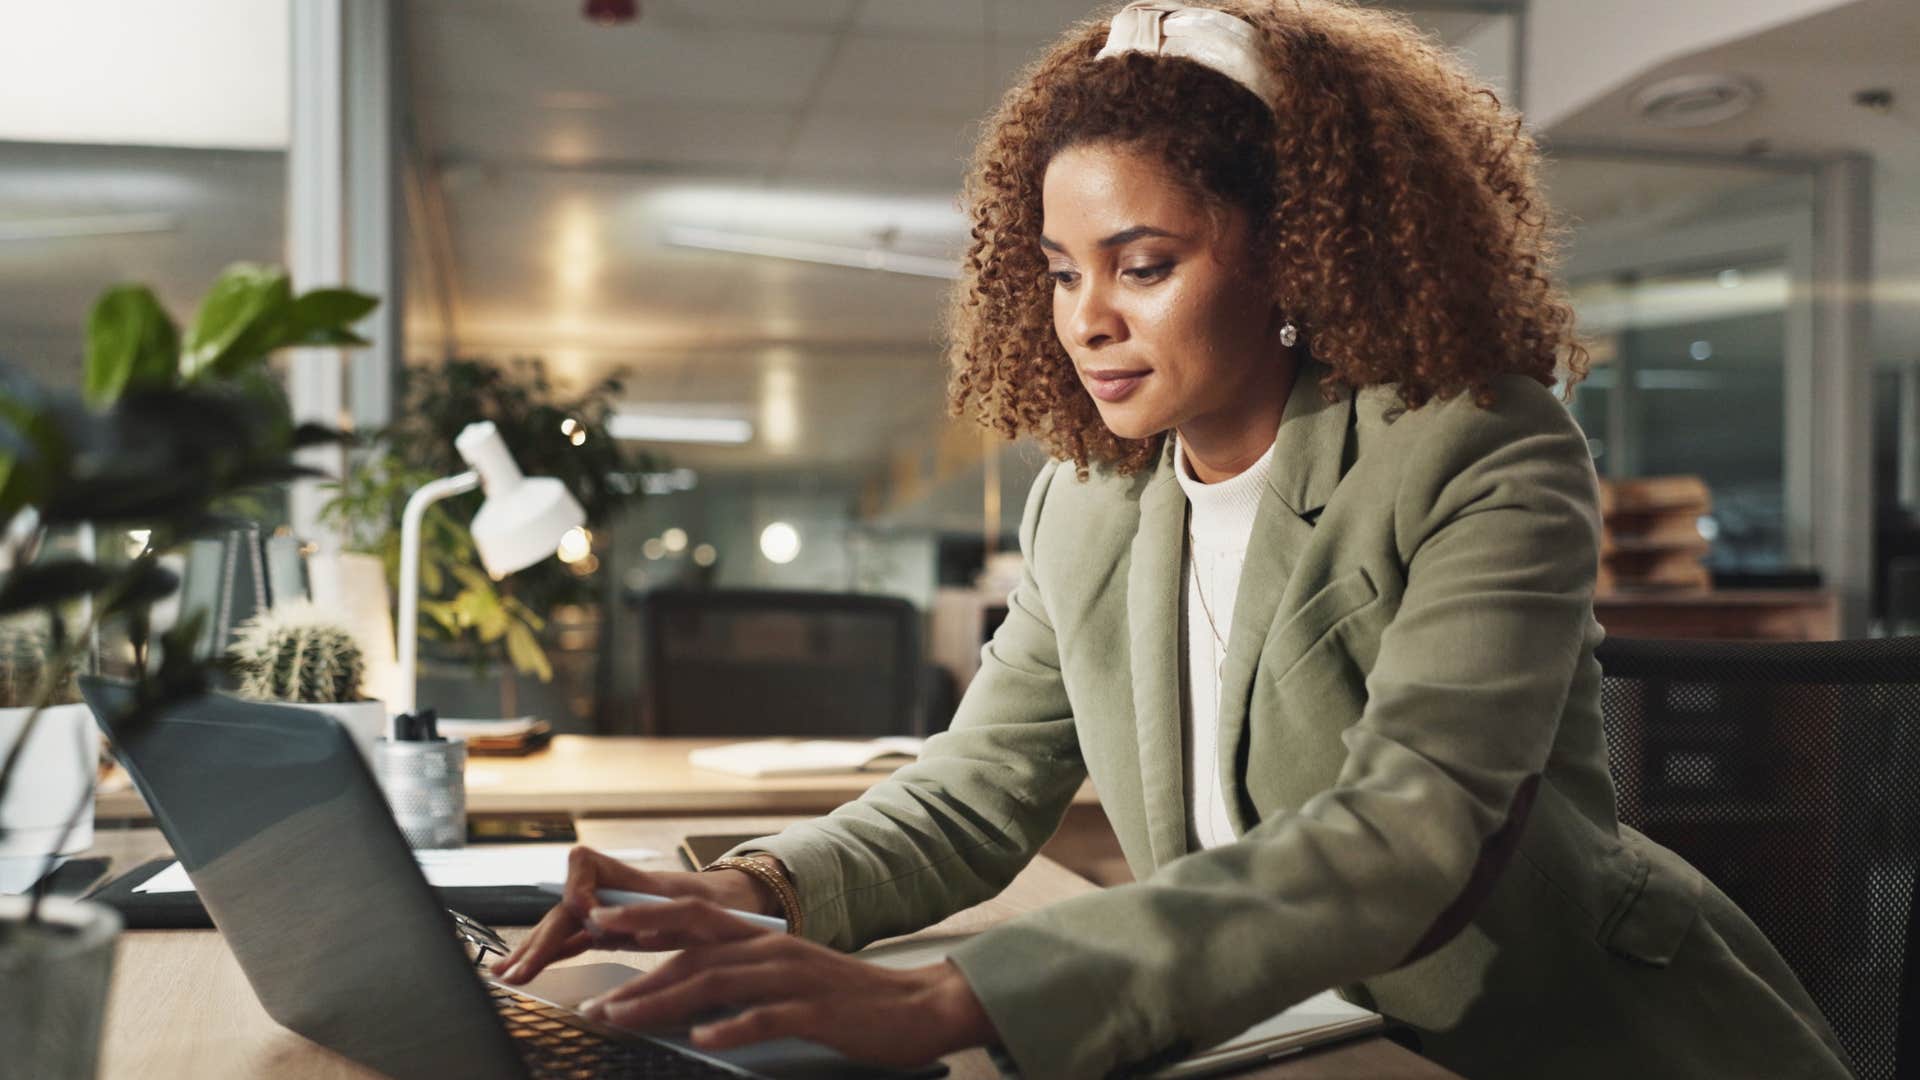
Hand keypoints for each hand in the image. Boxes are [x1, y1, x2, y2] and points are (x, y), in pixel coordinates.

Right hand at [491, 845, 769, 983]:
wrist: (725, 906)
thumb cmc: (711, 899)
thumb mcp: (693, 903)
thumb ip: (656, 912)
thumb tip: (618, 925)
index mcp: (628, 874)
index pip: (584, 864)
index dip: (578, 890)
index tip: (588, 915)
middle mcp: (608, 888)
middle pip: (564, 907)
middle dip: (540, 940)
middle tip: (517, 971)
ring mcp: (604, 909)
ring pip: (561, 926)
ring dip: (533, 951)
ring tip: (503, 973)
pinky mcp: (606, 930)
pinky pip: (571, 940)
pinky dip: (550, 955)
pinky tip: (525, 968)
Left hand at [576, 898, 998, 1068]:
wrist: (918, 1005)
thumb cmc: (851, 1001)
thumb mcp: (791, 982)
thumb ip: (747, 983)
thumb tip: (694, 1002)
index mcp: (765, 941)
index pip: (694, 926)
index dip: (646, 926)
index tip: (600, 932)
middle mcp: (773, 951)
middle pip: (693, 957)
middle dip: (638, 977)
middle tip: (596, 1002)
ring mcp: (794, 979)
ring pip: (716, 984)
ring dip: (664, 1002)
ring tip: (625, 1018)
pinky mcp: (815, 1010)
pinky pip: (766, 1017)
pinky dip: (731, 1027)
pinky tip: (703, 1039)